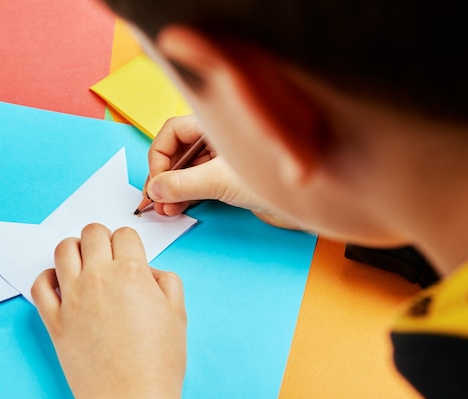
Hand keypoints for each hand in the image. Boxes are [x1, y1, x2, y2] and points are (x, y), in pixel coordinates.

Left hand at [32, 224, 186, 398]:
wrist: (131, 398)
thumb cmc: (158, 362)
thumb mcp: (178, 314)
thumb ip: (167, 281)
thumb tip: (149, 272)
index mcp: (132, 272)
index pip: (124, 234)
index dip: (129, 242)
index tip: (130, 254)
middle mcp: (99, 277)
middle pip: (92, 233)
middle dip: (102, 238)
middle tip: (108, 254)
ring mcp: (73, 297)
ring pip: (63, 250)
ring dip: (75, 248)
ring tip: (84, 262)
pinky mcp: (55, 319)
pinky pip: (40, 285)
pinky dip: (48, 277)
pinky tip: (61, 282)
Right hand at [146, 115, 304, 229]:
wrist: (311, 200)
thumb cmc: (279, 178)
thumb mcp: (222, 180)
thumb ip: (184, 184)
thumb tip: (155, 189)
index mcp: (218, 121)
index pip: (173, 131)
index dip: (160, 157)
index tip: (157, 183)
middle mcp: (219, 135)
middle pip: (177, 150)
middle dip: (164, 176)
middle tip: (156, 200)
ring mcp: (224, 155)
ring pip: (187, 167)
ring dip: (173, 188)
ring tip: (166, 209)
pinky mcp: (229, 175)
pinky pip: (198, 180)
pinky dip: (187, 193)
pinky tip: (178, 206)